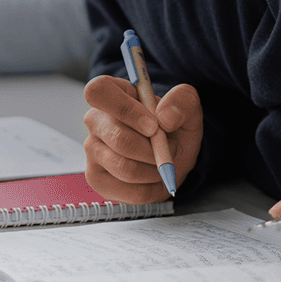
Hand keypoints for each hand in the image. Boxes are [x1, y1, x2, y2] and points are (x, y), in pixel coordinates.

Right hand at [81, 74, 200, 203]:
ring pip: (124, 167)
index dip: (125, 110)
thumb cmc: (175, 126)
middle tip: (171, 148)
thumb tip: (165, 118)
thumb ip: (182, 101)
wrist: (174, 157)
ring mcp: (92, 150)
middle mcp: (96, 120)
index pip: (98, 91)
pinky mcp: (96, 178)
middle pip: (119, 139)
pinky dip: (151, 188)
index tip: (153, 125)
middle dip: (153, 150)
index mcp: (113, 92)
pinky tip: (153, 178)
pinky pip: (127, 190)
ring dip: (155, 169)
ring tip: (163, 163)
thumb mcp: (188, 106)